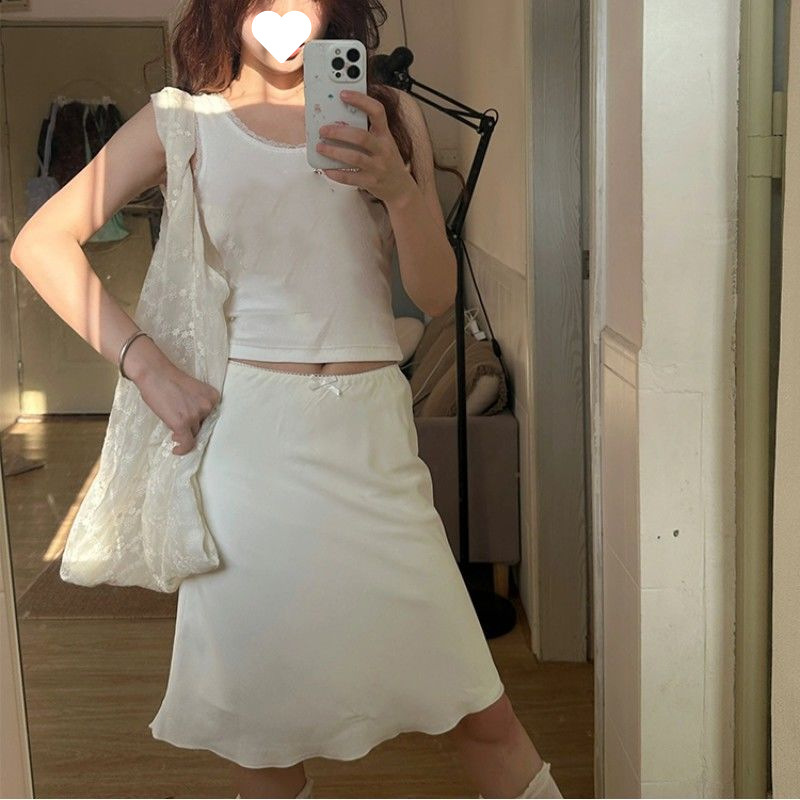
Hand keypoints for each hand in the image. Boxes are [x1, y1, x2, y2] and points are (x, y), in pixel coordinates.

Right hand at [134, 360, 220, 455]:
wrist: (154, 373)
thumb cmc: (168, 379)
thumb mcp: (192, 390)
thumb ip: (197, 404)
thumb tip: (192, 423)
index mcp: (212, 396)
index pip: (210, 415)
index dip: (199, 419)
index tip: (191, 422)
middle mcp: (208, 406)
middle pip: (202, 424)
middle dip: (191, 426)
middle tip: (180, 424)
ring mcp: (196, 415)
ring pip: (193, 433)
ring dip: (183, 433)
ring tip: (173, 430)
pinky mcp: (183, 423)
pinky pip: (187, 443)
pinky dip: (182, 449)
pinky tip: (176, 450)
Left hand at [316, 89, 415, 206]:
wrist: (399, 187)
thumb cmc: (386, 161)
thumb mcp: (383, 142)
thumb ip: (366, 130)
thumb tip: (338, 120)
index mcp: (385, 135)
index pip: (377, 111)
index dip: (361, 100)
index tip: (343, 94)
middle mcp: (383, 149)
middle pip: (360, 137)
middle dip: (338, 132)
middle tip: (323, 130)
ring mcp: (378, 167)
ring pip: (354, 157)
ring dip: (334, 152)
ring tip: (320, 147)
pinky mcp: (371, 182)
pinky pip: (351, 177)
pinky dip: (336, 173)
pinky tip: (326, 169)